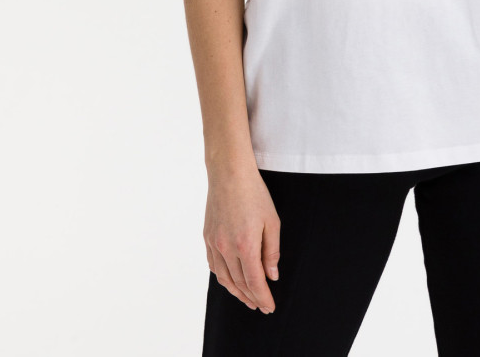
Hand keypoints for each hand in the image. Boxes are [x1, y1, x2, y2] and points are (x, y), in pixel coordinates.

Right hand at [204, 168, 280, 312]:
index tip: (270, 307)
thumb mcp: (271, 221)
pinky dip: (223, 278)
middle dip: (251, 298)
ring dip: (236, 292)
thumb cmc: (254, 193)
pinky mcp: (207, 237)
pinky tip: (231, 281)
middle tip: (261, 306)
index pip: (255, 282)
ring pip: (224, 278)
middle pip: (239, 284)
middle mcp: (226, 248)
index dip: (263, 297)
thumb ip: (272, 252)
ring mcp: (214, 243)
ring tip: (247, 299)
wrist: (229, 173)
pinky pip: (214, 266)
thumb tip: (272, 276)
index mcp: (245, 246)